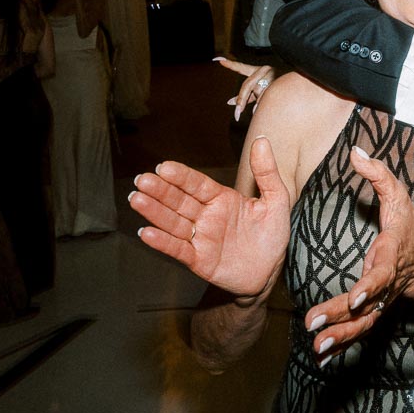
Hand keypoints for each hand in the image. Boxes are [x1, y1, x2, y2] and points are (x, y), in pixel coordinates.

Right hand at [129, 136, 289, 300]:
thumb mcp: (276, 200)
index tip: (164, 166)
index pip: (197, 184)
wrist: (272, 271)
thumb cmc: (272, 234)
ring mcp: (201, 238)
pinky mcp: (199, 260)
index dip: (181, 176)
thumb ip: (267, 172)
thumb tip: (262, 140)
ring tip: (137, 200)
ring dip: (154, 212)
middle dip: (160, 191)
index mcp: (222, 199)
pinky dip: (162, 242)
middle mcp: (207, 216)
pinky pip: (178, 250)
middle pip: (179, 201)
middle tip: (142, 180)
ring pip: (173, 222)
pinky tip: (147, 233)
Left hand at [215, 56, 274, 121]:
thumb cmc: (280, 90)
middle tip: (237, 113)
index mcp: (258, 70)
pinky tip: (264, 108)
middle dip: (241, 99)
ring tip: (262, 108)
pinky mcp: (280, 81)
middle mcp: (264, 70)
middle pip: (247, 85)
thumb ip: (247, 97)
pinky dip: (264, 105)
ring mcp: (272, 75)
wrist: (303, 82)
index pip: (241, 68)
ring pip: (259, 93)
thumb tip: (230, 103)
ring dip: (259, 103)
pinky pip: (267, 97)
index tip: (217, 60)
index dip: (230, 65)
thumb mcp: (262, 92)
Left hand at [303, 147, 413, 358]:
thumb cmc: (407, 226)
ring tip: (317, 347)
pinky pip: (358, 330)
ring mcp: (380, 301)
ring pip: (361, 324)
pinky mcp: (373, 311)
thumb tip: (355, 151)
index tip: (358, 296)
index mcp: (392, 256)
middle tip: (314, 323)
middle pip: (366, 305)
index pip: (383, 273)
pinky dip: (341, 343)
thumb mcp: (398, 196)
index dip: (371, 285)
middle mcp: (386, 284)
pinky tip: (321, 354)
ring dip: (339, 336)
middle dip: (341, 316)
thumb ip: (378, 174)